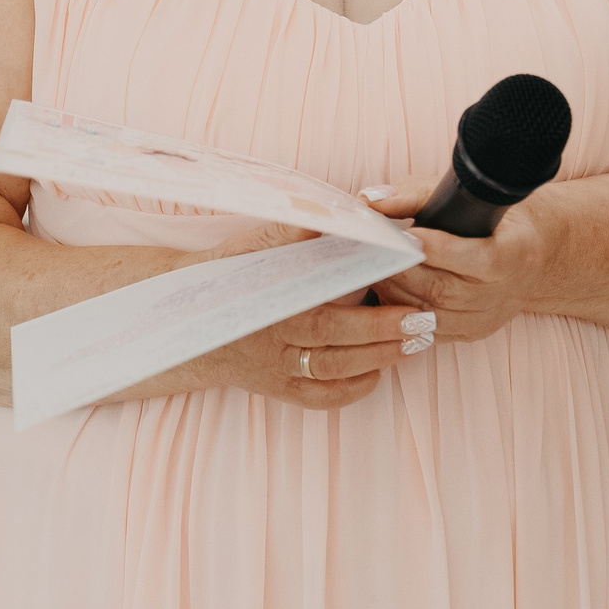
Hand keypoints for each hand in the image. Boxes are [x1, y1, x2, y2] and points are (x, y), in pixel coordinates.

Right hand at [173, 220, 435, 408]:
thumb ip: (293, 229)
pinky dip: (353, 388)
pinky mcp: (276, 389)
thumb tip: (335, 210)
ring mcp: (273, 369)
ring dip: (378, 359)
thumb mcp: (252, 243)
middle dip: (383, 333)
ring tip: (416, 343)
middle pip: (334, 341)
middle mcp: (270, 339)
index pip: (323, 304)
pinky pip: (320, 397)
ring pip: (332, 372)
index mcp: (267, 300)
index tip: (402, 288)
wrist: (183, 319)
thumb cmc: (227, 272)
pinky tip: (379, 371)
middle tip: (424, 321)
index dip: (365, 301)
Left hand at [358, 173, 549, 340]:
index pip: (476, 259)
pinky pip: (430, 333)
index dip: (437, 250)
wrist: (527, 254)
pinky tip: (385, 294)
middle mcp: (504, 293)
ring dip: (395, 295)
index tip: (403, 236)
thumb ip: (416, 196)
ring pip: (432, 315)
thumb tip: (371, 201)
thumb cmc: (488, 217)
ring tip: (372, 271)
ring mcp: (487, 319)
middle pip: (444, 290)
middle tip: (370, 254)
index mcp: (515, 254)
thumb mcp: (463, 196)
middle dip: (402, 273)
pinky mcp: (471, 334)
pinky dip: (401, 315)